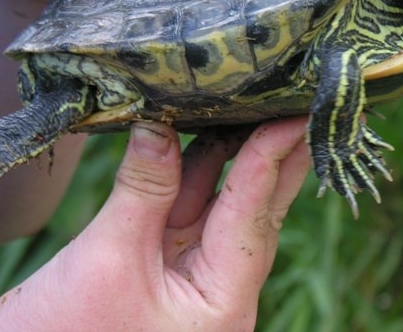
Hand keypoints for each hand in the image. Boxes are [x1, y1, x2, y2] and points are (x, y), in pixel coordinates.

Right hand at [0, 119, 309, 331]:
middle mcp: (219, 290)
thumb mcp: (106, 258)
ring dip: (228, 154)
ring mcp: (192, 277)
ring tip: (250, 101)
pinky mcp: (164, 265)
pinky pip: (187, 210)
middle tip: (296, 100)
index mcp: (222, 302)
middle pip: (254, 209)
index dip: (273, 157)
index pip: (255, 215)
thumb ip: (142, 188)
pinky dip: (189, 171)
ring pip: (220, 204)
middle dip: (272, 153)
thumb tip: (158, 124)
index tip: (296, 112)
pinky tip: (198, 131)